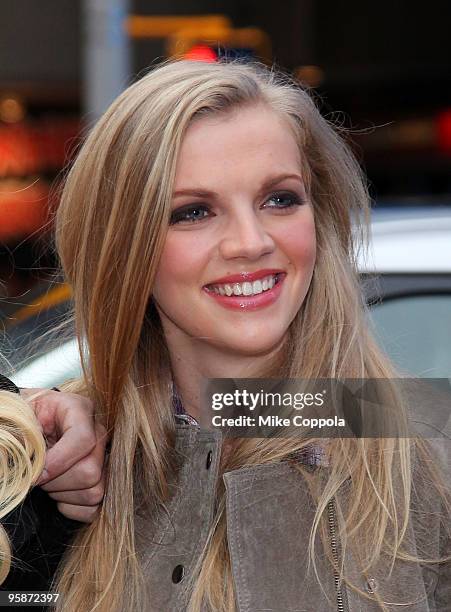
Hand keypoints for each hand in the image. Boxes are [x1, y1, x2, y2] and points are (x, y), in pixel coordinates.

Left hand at [20, 389, 106, 522]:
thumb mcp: (21, 422)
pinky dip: (71, 507)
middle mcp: (98, 432)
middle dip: (58, 481)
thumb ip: (23, 440)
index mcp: (78, 410)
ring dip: (63, 494)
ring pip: (94, 490)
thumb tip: (32, 470)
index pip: (83, 439)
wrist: (31, 428)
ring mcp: (104, 457)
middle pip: (91, 470)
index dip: (58, 462)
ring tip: (49, 482)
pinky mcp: (103, 478)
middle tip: (40, 477)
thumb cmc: (25, 423)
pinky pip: (93, 507)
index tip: (36, 474)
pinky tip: (59, 492)